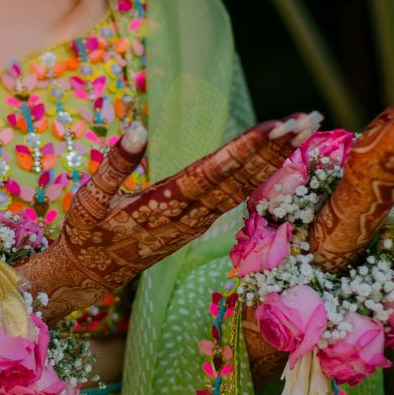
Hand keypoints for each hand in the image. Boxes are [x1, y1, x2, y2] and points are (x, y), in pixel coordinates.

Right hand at [23, 111, 323, 324]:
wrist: (91, 275)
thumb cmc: (86, 232)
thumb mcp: (89, 198)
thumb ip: (115, 164)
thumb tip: (138, 128)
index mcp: (163, 205)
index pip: (213, 172)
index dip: (246, 149)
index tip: (276, 126)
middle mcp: (188, 215)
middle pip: (239, 178)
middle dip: (274, 149)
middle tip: (307, 119)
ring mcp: (197, 222)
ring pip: (243, 187)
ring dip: (274, 159)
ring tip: (303, 128)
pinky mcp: (198, 224)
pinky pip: (235, 196)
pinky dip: (261, 174)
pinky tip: (280, 156)